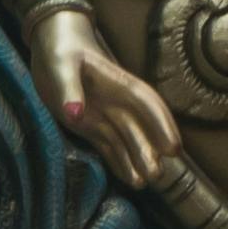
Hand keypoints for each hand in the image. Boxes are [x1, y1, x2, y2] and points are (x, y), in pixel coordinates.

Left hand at [20, 8, 178, 185]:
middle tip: (157, 175)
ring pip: (127, 140)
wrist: (54, 45)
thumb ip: (69, 89)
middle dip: (150, 150)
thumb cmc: (61, 50)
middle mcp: (117, 101)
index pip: (145, 104)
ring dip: (136, 160)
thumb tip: (75, 114)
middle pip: (139, 127)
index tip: (173, 147)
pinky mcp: (92, 125)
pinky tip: (130, 180)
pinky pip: (110, 146)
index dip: (161, 125)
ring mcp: (106, 114)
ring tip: (144, 184)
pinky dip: (120, 162)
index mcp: (117, 83)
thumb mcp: (61, 65)